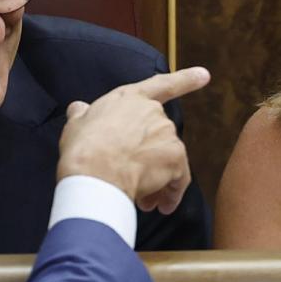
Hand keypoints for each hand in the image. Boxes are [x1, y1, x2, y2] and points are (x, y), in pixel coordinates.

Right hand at [57, 67, 209, 213]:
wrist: (95, 174)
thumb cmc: (82, 149)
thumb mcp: (76, 124)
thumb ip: (83, 114)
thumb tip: (78, 108)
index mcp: (130, 98)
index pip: (161, 85)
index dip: (185, 79)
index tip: (204, 75)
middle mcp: (154, 112)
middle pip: (159, 136)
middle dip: (148, 158)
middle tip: (133, 178)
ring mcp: (167, 134)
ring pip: (167, 160)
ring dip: (157, 178)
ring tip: (141, 199)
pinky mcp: (176, 158)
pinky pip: (178, 179)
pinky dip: (172, 193)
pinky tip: (161, 206)